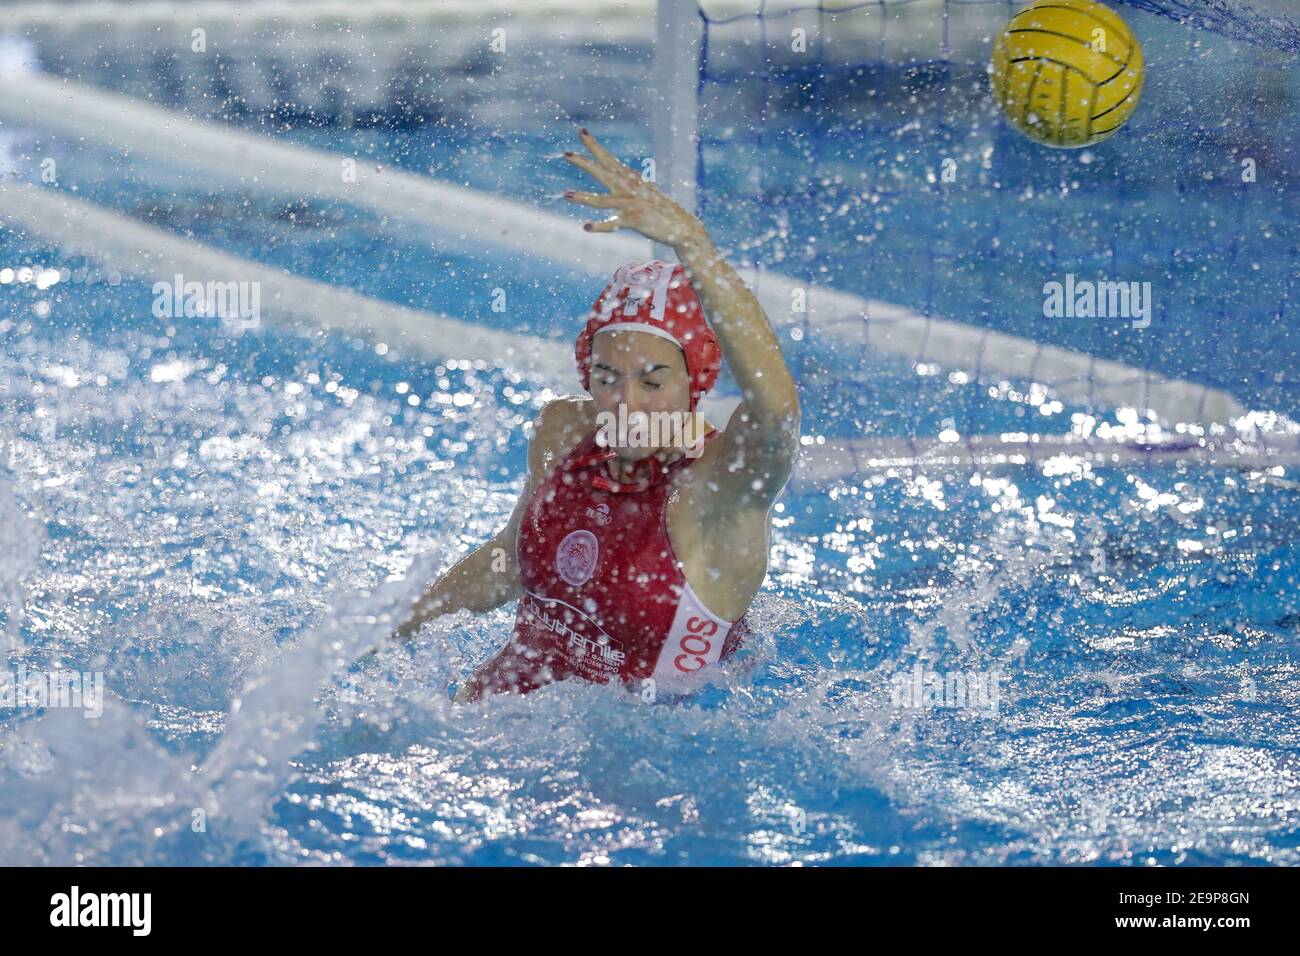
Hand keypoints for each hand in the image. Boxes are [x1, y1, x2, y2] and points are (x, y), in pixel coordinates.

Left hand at [562, 128, 705, 247]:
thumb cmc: (661, 210)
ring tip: (566, 194)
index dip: (594, 146)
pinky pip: (613, 224)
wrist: (683, 227)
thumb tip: (616, 171)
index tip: (581, 132)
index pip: (608, 159)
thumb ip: (627, 182)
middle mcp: (630, 188)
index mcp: (631, 179)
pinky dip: (600, 226)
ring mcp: (632, 204)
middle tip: (566, 154)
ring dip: (583, 197)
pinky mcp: (635, 220)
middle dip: (584, 163)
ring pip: (602, 200)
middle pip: (603, 172)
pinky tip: (586, 227)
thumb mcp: (643, 192)